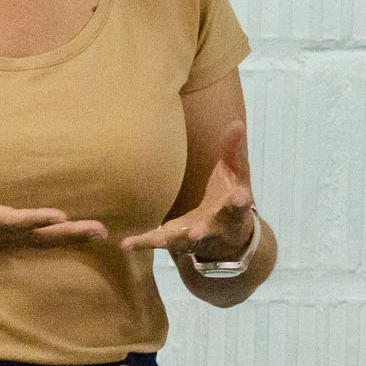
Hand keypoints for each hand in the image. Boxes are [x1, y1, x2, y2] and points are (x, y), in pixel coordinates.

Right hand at [0, 136, 109, 245]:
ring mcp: (0, 236)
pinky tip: (81, 235)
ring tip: (100, 234)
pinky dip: (60, 240)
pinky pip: (36, 241)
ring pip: (39, 241)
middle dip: (67, 234)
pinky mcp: (5, 235)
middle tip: (99, 231)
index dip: (34, 219)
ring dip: (70, 238)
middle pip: (35, 237)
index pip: (11, 220)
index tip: (60, 216)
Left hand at [118, 121, 255, 261]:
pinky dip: (143, 242)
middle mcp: (217, 226)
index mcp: (234, 208)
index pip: (239, 204)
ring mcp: (197, 237)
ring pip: (184, 240)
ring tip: (160, 240)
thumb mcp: (236, 174)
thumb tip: (237, 123)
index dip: (239, 201)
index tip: (238, 199)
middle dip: (204, 230)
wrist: (229, 237)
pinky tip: (126, 243)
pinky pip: (159, 241)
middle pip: (211, 229)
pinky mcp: (178, 241)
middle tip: (197, 232)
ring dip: (172, 240)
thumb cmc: (231, 196)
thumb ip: (234, 150)